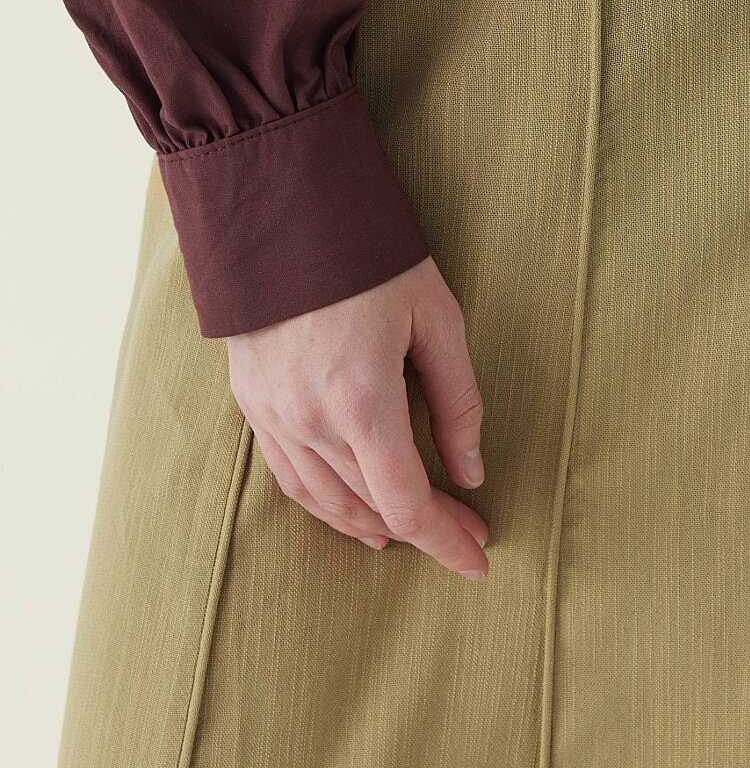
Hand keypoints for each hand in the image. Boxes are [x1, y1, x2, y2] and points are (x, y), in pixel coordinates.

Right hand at [226, 257, 489, 575]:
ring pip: (324, 500)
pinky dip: (324, 501)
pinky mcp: (251, 401)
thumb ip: (458, 401)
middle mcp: (309, 421)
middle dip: (424, 529)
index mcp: (362, 402)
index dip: (446, 540)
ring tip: (407, 534)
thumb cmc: (370, 256)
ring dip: (369, 524)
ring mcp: (272, 415)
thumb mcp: (437, 319)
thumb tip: (471, 471)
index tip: (480, 558)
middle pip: (371, 507)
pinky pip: (288, 474)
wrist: (281, 209)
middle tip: (466, 532)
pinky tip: (349, 505)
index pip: (407, 503)